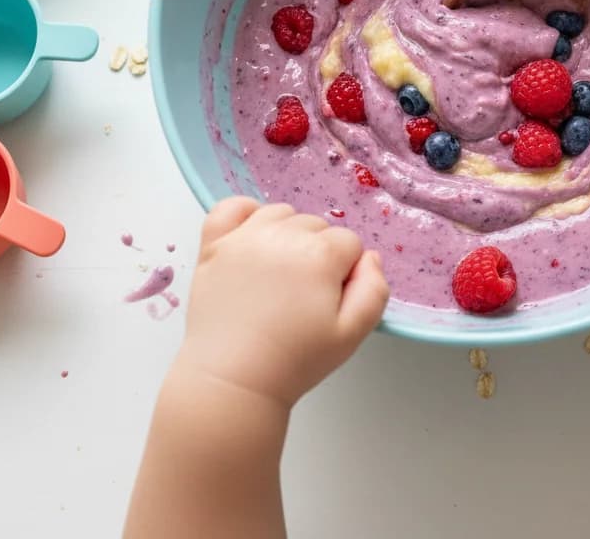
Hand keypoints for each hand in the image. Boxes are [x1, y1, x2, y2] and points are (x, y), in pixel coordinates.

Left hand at [178, 198, 389, 407]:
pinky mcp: (214, 245)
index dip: (345, 272)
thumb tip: (370, 258)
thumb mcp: (352, 334)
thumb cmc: (294, 361)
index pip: (349, 243)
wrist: (231, 381)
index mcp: (320, 255)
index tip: (330, 301)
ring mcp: (245, 237)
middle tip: (304, 295)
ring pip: (282, 214)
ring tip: (280, 273)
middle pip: (317, 226)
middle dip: (318, 253)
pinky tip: (253, 238)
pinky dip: (245, 214)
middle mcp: (283, 235)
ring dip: (288, 234)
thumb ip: (375, 290)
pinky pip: (231, 207)